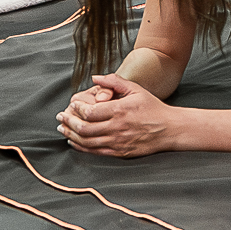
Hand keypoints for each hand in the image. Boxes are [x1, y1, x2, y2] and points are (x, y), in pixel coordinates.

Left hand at [58, 72, 177, 155]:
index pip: (89, 112)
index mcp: (119, 110)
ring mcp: (118, 142)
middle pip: (84, 128)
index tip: (72, 104)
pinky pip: (95, 152)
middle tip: (60, 117)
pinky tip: (75, 141)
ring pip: (87, 142)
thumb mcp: (136, 89)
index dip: (76, 109)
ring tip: (63, 129)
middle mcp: (117, 128)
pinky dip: (82, 147)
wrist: (169, 129)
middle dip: (68, 122)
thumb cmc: (153, 108)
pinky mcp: (120, 152)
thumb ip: (114, 82)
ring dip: (71, 135)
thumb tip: (95, 77)